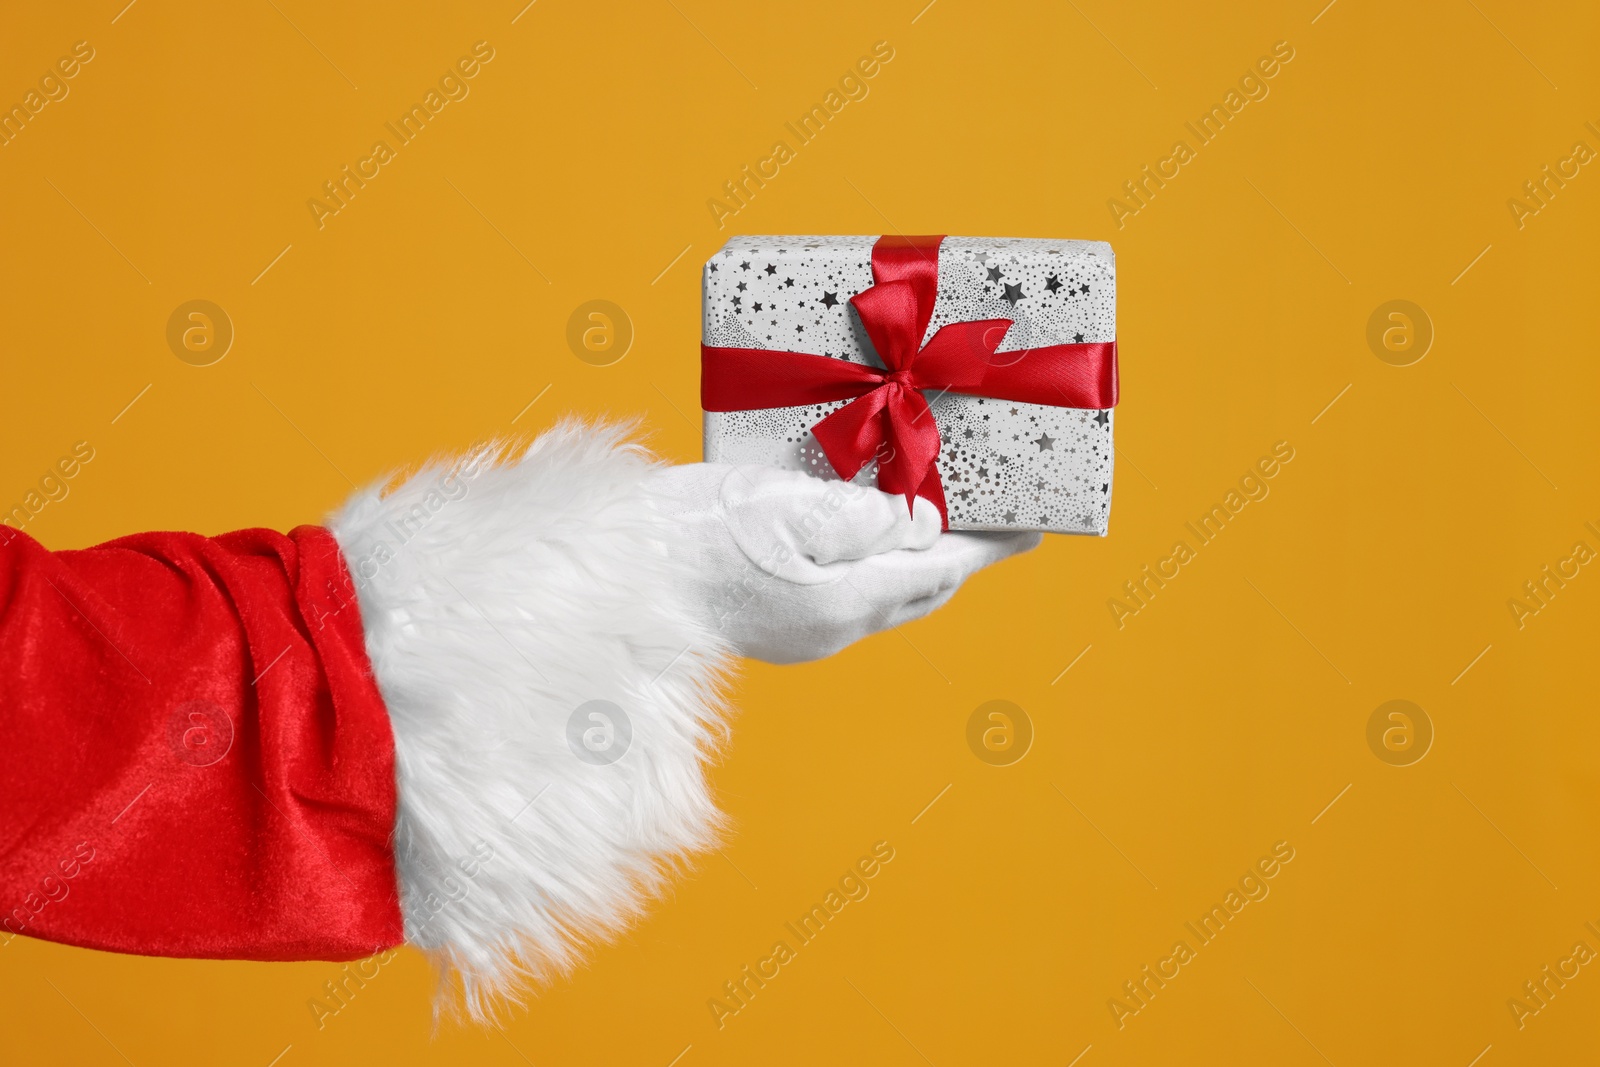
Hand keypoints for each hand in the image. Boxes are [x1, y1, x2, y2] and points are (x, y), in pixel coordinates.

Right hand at [645, 463, 1040, 663]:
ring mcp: (800, 635)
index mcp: (844, 603)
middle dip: (959, 555)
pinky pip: (844, 595)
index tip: (1031, 524)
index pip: (942, 569)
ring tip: (934, 518)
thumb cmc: (693, 533)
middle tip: (991, 517)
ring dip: (914, 560)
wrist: (612, 574)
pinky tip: (861, 534)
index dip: (989, 545)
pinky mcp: (772, 625)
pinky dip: (870, 565)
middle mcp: (831, 630)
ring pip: (882, 595)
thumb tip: (920, 523)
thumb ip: (866, 517)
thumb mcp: (789, 505)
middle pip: (919, 589)